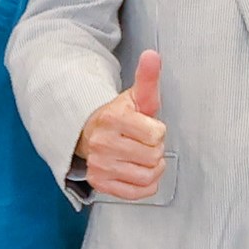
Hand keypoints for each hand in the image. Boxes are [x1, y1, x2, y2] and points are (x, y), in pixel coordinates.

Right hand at [80, 50, 169, 200]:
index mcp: (112, 119)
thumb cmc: (121, 116)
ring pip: (148, 176)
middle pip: (154, 156)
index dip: (157, 131)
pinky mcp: (100, 183)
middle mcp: (102, 143)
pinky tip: (138, 171)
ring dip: (152, 167)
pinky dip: (146, 185)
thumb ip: (148, 78)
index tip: (147, 127)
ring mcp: (99, 165)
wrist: (90, 133)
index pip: (156, 134)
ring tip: (141, 156)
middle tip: (143, 142)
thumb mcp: (137, 97)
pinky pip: (138, 193)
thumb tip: (153, 55)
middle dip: (155, 149)